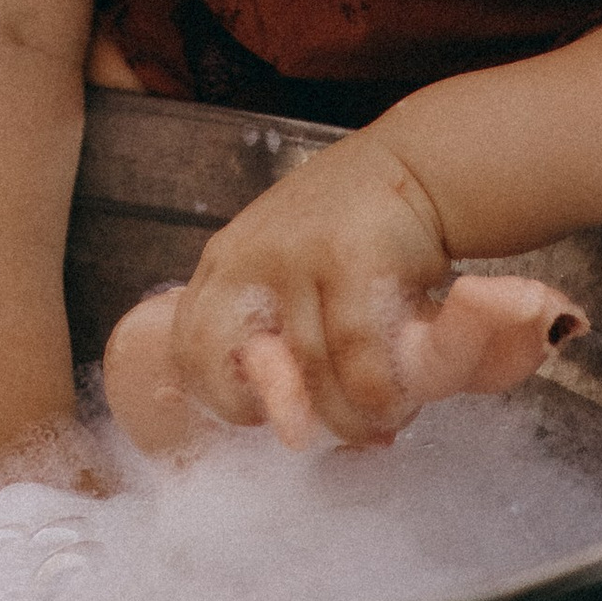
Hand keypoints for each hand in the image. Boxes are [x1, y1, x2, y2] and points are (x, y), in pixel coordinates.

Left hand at [111, 138, 453, 449]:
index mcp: (226, 262)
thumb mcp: (297, 275)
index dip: (220, 394)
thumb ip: (281, 336)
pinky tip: (402, 401)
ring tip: (379, 423)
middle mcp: (247, 255)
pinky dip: (383, 396)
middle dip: (263, 406)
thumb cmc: (354, 237)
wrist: (415, 169)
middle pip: (212, 353)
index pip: (186, 344)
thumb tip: (288, 429)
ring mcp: (295, 254)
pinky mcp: (349, 261)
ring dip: (350, 417)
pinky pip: (360, 361)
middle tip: (313, 431)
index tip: (268, 414)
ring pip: (308, 373)